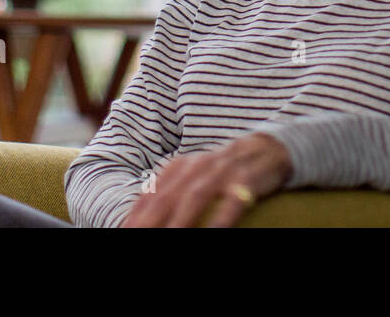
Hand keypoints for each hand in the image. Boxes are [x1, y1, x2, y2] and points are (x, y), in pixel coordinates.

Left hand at [120, 132, 291, 226]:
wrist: (267, 149)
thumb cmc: (223, 171)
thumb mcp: (194, 177)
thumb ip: (170, 194)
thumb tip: (141, 221)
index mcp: (179, 166)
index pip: (150, 195)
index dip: (134, 217)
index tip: (122, 234)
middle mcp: (196, 167)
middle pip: (166, 197)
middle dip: (148, 222)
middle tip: (135, 238)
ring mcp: (222, 172)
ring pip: (195, 198)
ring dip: (179, 222)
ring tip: (169, 239)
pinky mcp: (247, 179)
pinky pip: (233, 202)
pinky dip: (221, 219)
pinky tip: (214, 233)